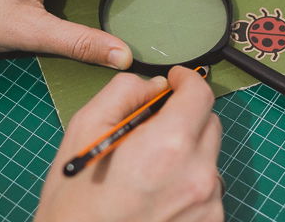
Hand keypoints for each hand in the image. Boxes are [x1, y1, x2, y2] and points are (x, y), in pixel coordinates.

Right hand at [35, 66, 223, 221]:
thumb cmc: (75, 205)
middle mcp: (197, 175)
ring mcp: (207, 204)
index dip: (187, 80)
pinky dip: (187, 182)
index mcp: (168, 146)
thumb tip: (153, 85)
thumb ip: (123, 93)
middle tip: (153, 129)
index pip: (200, 94)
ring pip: (207, 156)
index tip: (176, 81)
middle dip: (184, 116)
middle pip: (209, 123)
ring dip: (187, 152)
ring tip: (149, 171)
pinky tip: (157, 194)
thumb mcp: (84, 132)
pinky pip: (206, 188)